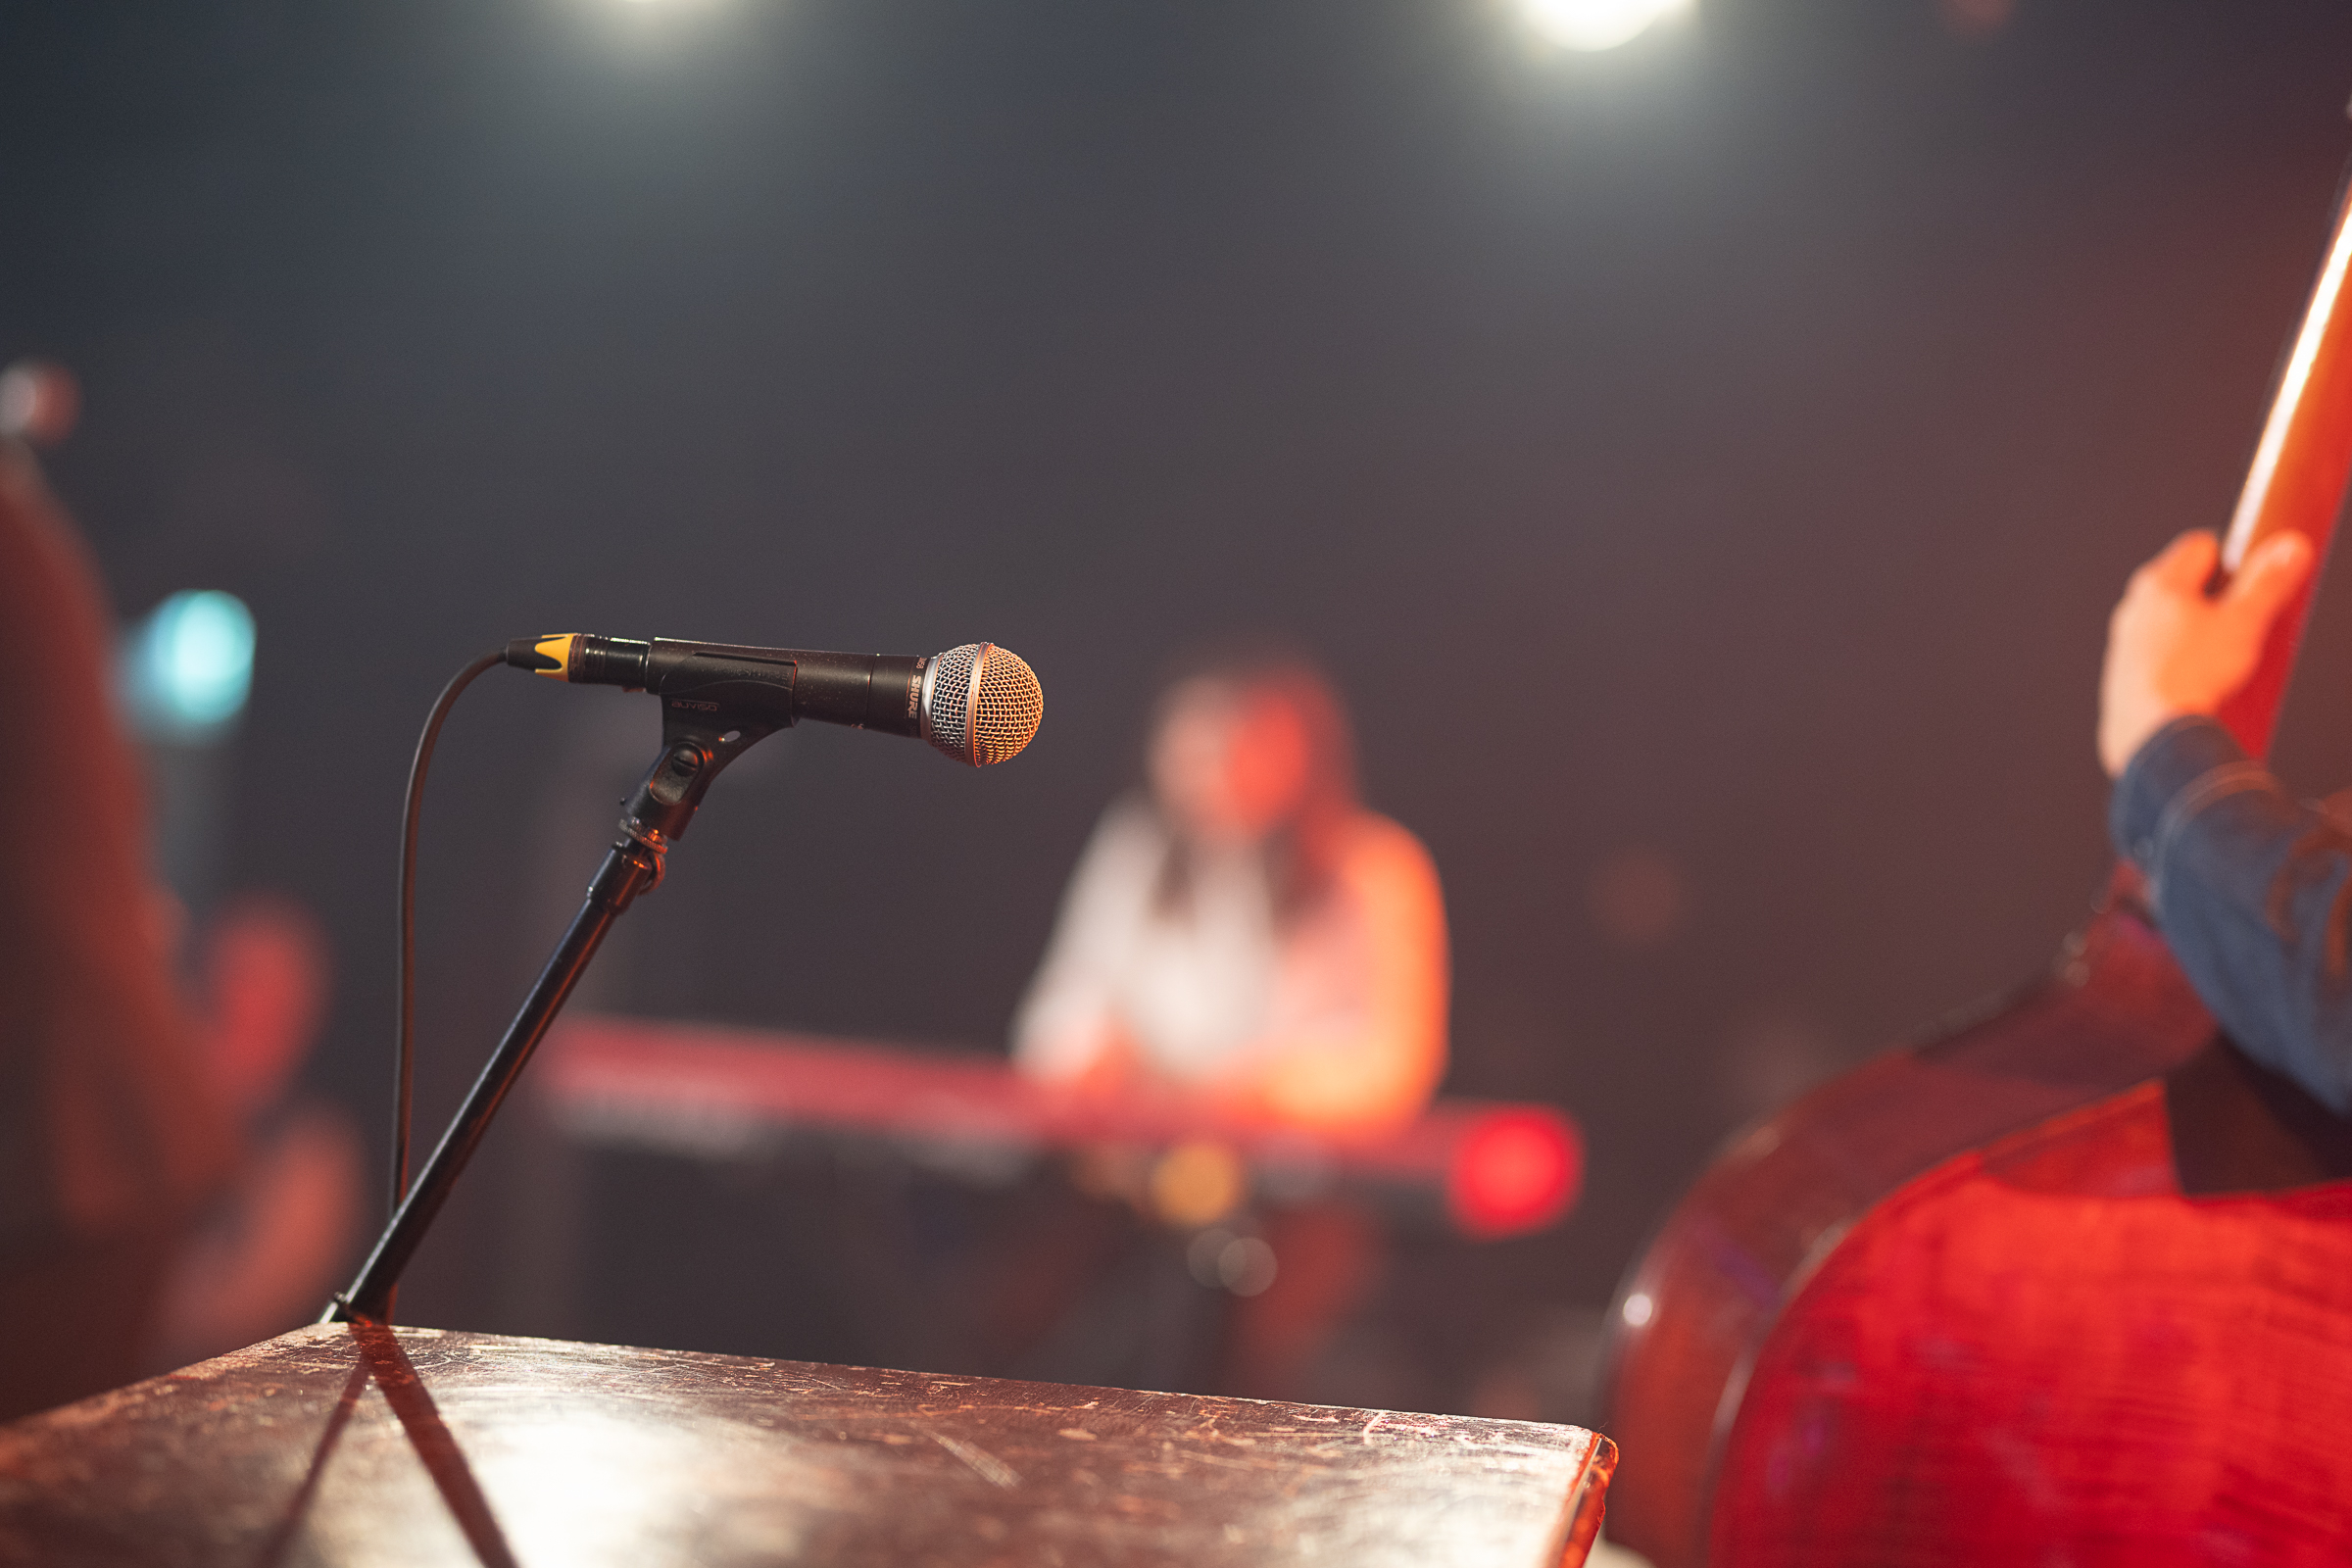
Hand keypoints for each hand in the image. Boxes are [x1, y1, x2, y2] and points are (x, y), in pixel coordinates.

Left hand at [2098, 528, 2314, 777]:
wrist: (2151, 734)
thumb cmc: (2192, 675)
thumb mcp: (2243, 623)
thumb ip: (2267, 583)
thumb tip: (2287, 548)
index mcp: (2159, 584)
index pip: (2201, 546)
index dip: (2235, 558)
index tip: (2254, 579)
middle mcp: (2134, 608)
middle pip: (2187, 587)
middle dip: (2221, 600)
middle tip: (2247, 622)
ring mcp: (2125, 643)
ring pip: (2173, 625)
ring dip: (2202, 635)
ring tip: (2228, 659)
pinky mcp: (2123, 675)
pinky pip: (2160, 658)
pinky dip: (2183, 663)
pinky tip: (2202, 684)